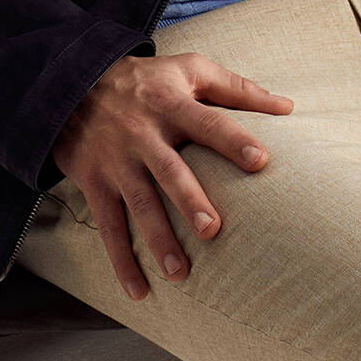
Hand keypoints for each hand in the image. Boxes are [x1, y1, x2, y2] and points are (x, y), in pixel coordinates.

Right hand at [50, 51, 294, 303]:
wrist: (72, 82)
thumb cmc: (145, 79)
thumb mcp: (188, 69)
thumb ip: (236, 88)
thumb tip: (287, 107)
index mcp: (170, 104)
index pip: (207, 122)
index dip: (233, 140)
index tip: (261, 161)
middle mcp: (142, 133)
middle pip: (169, 169)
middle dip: (189, 200)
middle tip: (212, 229)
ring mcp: (116, 160)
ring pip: (138, 203)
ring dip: (157, 240)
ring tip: (179, 273)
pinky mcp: (94, 182)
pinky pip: (107, 225)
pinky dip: (121, 260)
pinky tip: (139, 291)